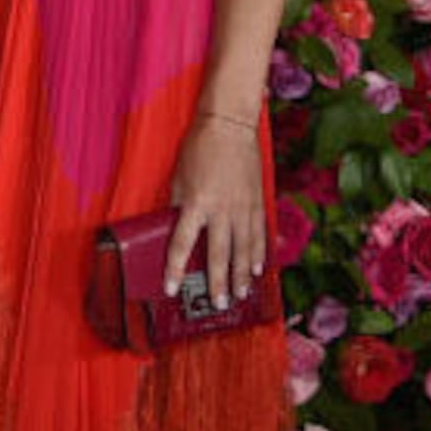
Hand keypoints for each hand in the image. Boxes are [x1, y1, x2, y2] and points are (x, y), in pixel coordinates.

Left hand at [160, 114, 267, 314]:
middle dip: (219, 282)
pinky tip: (260, 269)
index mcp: (196, 203)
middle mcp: (222, 210)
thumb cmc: (198, 148)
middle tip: (220, 304)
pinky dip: (259, 253)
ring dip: (243, 274)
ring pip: (245, 249)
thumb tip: (174, 230)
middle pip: (220, 255)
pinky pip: (260, 234)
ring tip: (241, 294)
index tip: (170, 289)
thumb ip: (178, 207)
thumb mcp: (179, 178)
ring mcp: (244, 207)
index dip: (174, 269)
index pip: (182, 245)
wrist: (230, 125)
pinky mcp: (258, 202)